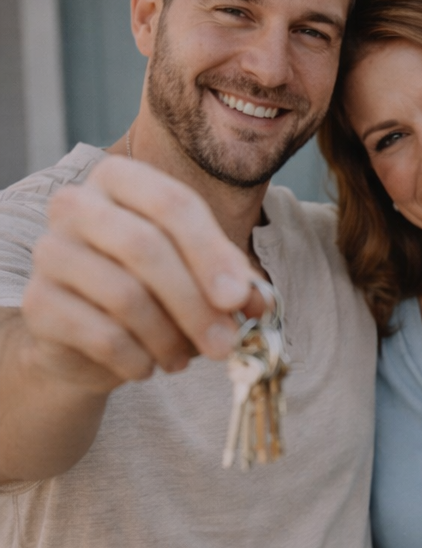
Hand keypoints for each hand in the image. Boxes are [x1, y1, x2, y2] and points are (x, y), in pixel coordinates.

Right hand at [21, 156, 261, 392]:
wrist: (84, 340)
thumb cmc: (150, 292)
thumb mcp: (197, 278)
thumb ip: (231, 282)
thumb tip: (257, 300)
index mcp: (120, 179)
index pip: (173, 203)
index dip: (212, 253)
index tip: (239, 299)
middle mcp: (77, 204)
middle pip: (145, 247)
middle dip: (195, 304)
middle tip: (223, 345)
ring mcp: (50, 251)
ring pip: (124, 295)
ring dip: (168, 337)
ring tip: (183, 359)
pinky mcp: (37, 302)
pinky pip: (100, 335)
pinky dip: (136, 359)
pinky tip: (147, 368)